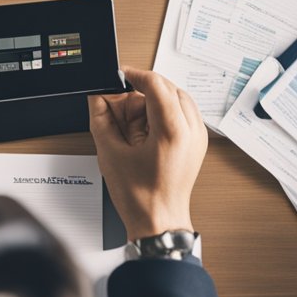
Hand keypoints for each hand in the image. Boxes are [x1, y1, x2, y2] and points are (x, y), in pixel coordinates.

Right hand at [88, 67, 206, 239]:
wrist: (159, 221)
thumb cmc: (140, 197)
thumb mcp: (110, 152)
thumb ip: (101, 117)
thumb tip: (99, 96)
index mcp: (172, 132)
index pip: (157, 84)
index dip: (135, 75)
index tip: (119, 76)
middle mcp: (191, 131)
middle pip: (168, 88)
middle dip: (141, 90)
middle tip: (119, 105)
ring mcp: (197, 136)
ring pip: (176, 98)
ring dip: (152, 100)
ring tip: (132, 121)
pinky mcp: (197, 142)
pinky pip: (182, 112)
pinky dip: (162, 111)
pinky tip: (146, 127)